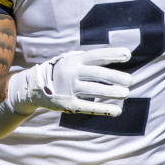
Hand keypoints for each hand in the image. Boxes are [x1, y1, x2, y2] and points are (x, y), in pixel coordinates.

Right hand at [9, 48, 132, 115]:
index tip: (127, 54)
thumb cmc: (61, 70)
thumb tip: (115, 56)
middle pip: (98, 74)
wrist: (34, 86)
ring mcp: (70, 89)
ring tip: (125, 93)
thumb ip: (89, 59)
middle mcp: (72, 72)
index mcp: (74, 60)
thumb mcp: (71, 60)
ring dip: (112, 92)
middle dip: (116, 77)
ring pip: (95, 90)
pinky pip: (89, 107)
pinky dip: (104, 108)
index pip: (97, 55)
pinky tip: (117, 110)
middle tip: (130, 80)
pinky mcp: (68, 104)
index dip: (113, 54)